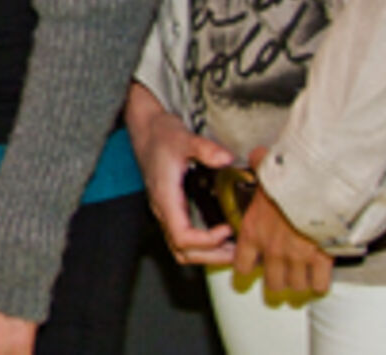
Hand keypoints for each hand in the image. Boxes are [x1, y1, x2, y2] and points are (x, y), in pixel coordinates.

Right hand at [123, 81, 236, 265]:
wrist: (146, 129)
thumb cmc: (162, 135)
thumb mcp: (184, 138)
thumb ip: (205, 149)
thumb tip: (226, 159)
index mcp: (165, 198)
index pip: (183, 237)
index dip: (207, 241)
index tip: (228, 228)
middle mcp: (163, 210)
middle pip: (182, 252)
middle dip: (212, 256)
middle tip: (239, 252)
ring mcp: (166, 212)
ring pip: (181, 249)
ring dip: (207, 255)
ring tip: (233, 250)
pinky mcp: (171, 209)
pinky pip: (183, 239)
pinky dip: (203, 245)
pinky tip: (222, 237)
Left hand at [234, 148, 332, 299]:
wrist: (317, 186)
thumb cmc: (289, 177)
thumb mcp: (266, 168)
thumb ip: (258, 164)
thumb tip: (256, 154)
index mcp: (254, 231)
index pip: (241, 264)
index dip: (247, 266)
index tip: (252, 265)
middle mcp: (272, 250)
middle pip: (272, 283)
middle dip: (277, 280)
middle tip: (283, 274)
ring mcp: (297, 259)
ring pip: (295, 287)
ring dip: (299, 281)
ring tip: (303, 274)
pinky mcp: (321, 262)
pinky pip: (319, 285)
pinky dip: (320, 282)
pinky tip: (321, 276)